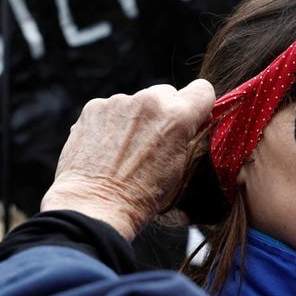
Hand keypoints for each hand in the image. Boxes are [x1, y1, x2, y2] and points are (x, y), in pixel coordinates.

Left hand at [41, 80, 215, 240]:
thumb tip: (189, 125)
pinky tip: (106, 148)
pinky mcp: (94, 107)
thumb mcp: (179, 168)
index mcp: (177, 117)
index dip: (199, 106)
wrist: (95, 204)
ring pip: (137, 102)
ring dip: (135, 119)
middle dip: (164, 113)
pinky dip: (111, 123)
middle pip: (166, 94)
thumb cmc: (139, 195)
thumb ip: (186, 138)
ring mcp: (118, 102)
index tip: (192, 118)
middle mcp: (148, 102)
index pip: (202, 90)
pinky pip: (111, 109)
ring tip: (124, 150)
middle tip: (153, 141)